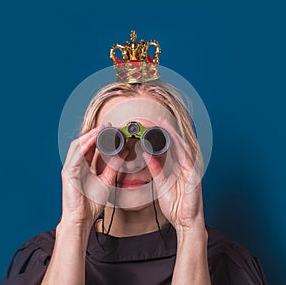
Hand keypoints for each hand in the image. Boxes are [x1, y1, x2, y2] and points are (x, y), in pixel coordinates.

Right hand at [60, 124, 122, 226]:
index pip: (90, 147)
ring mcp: (70, 168)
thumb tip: (123, 154)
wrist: (82, 219)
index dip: (99, 137)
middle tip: (107, 126)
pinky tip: (94, 139)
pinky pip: (76, 155)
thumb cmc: (90, 203)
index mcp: (83, 167)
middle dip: (95, 133)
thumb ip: (113, 167)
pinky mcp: (68, 173)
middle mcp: (75, 165)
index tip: (110, 130)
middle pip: (83, 143)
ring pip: (78, 145)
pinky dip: (85, 145)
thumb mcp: (106, 181)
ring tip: (101, 129)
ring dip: (90, 136)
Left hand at [144, 118, 205, 233]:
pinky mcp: (195, 177)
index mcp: (179, 169)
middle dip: (170, 131)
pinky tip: (175, 140)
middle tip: (159, 119)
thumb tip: (147, 155)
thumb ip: (156, 169)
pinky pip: (187, 160)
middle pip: (178, 144)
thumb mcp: (161, 184)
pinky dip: (181, 149)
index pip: (172, 148)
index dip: (165, 136)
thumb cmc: (176, 205)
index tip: (155, 126)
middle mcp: (186, 167)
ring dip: (175, 135)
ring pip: (183, 148)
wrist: (185, 222)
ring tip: (166, 125)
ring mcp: (192, 171)